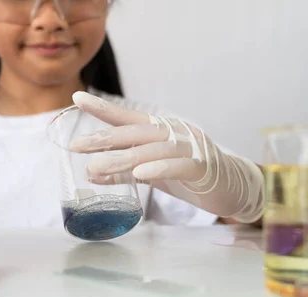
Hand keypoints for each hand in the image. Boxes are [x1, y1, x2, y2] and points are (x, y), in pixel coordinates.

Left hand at [69, 91, 264, 223]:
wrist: (233, 187)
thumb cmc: (189, 177)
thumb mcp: (151, 174)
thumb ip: (124, 171)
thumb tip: (90, 172)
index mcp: (160, 130)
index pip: (127, 118)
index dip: (102, 108)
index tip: (76, 98)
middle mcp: (173, 133)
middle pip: (134, 133)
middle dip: (103, 138)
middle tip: (75, 146)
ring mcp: (189, 147)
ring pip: (151, 150)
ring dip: (122, 158)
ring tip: (95, 167)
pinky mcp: (203, 167)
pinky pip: (178, 166)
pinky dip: (157, 169)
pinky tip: (138, 175)